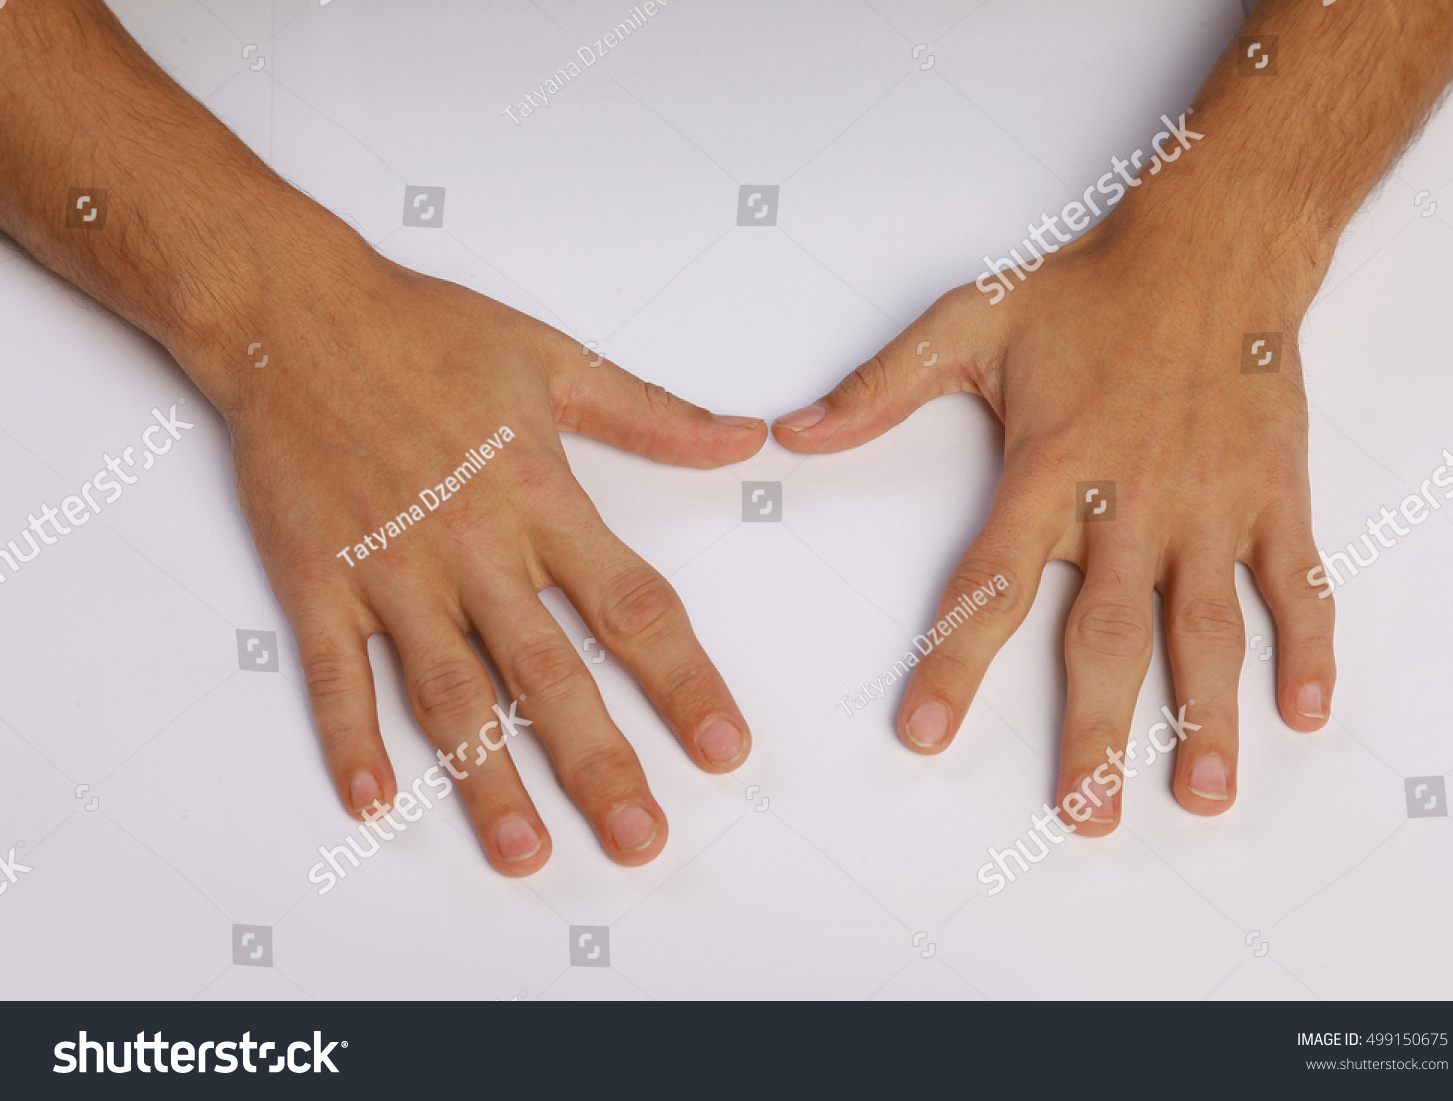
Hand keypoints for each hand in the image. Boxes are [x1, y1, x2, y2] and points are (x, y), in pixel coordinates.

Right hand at [220, 245, 763, 871]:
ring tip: (526, 852)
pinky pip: (336, 674)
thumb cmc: (426, 329)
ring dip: (487, 779)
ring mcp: (391, 569)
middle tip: (640, 840)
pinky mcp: (316, 578)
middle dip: (599, 764)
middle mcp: (473, 547)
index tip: (723, 748)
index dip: (685, 684)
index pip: (634, 609)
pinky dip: (351, 740)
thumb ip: (656, 416)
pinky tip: (376, 801)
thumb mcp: (558, 359)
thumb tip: (745, 439)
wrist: (295, 310)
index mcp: (542, 498)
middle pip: (549, 675)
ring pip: (449, 694)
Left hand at [772, 217, 1333, 833]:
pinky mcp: (1271, 494)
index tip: (928, 733)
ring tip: (1199, 794)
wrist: (1210, 246)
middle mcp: (1129, 501)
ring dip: (1206, 714)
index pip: (992, 583)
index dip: (956, 662)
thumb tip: (796, 433)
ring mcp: (1207, 504)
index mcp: (1049, 468)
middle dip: (1094, 730)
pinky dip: (1307, 645)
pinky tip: (1305, 711)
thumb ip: (880, 389)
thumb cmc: (1089, 288)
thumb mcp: (966, 322)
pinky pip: (1294, 580)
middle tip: (1084, 813)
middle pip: (1105, 634)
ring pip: (1205, 625)